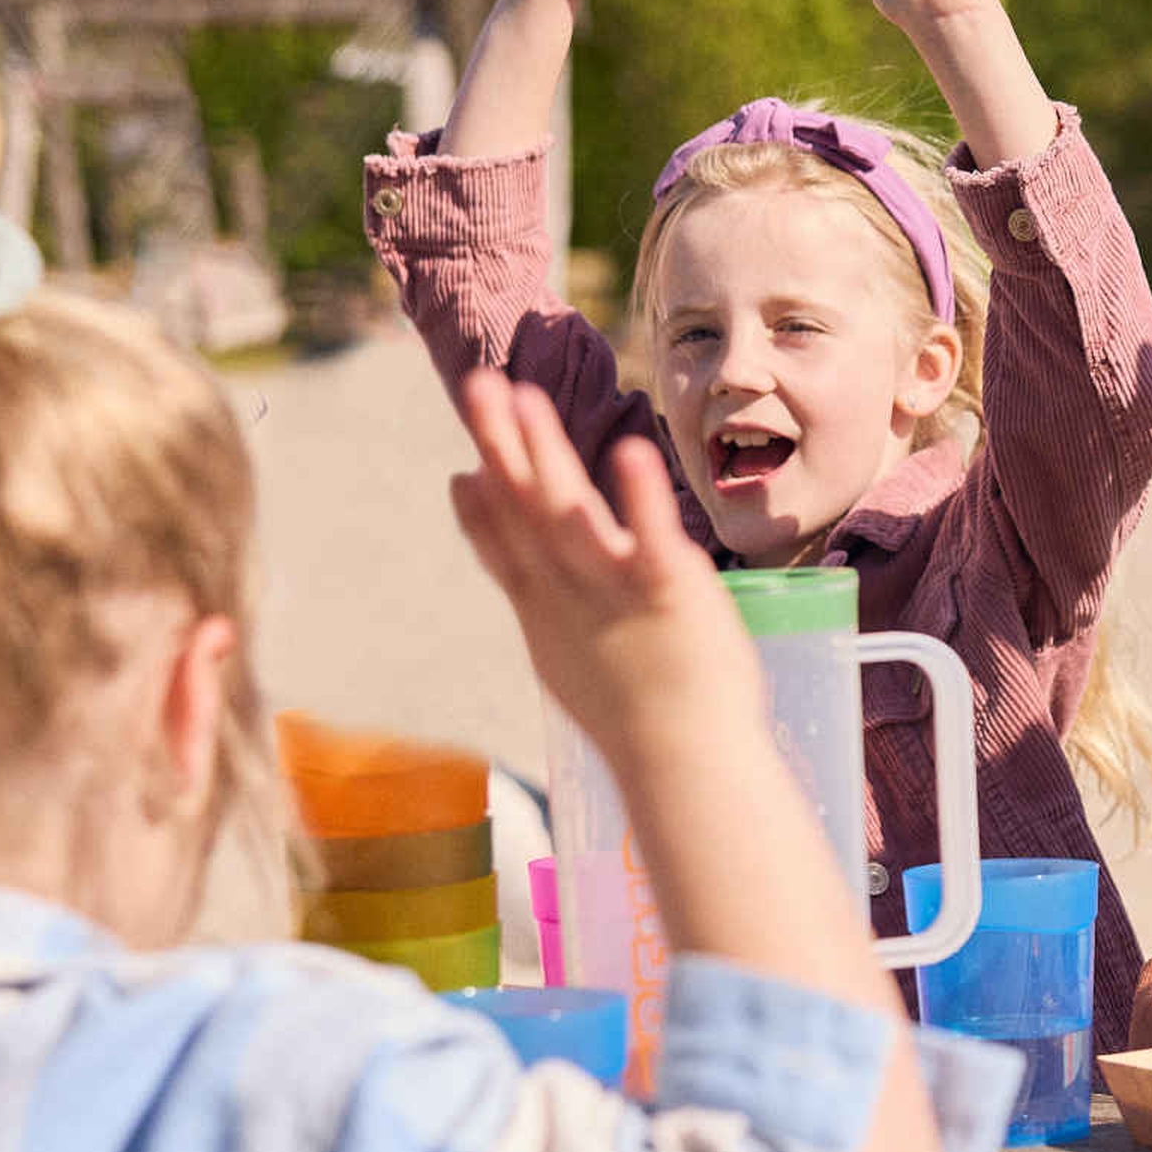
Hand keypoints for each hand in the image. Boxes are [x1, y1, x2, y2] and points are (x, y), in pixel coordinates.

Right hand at [447, 372, 759, 763]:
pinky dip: (637, 495)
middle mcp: (571, 596)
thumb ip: (555, 612)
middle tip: (479, 386)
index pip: (506, 553)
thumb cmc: (643, 718)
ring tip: (527, 397)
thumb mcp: (578, 662)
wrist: (687, 765)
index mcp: (550, 614)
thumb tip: (535, 586)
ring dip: (545, 453)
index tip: (464, 467)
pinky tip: (628, 451)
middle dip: (501, 447)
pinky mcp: (668, 588)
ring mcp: (615, 590)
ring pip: (568, 512)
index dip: (482, 511)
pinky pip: (648, 534)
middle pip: (524, 511)